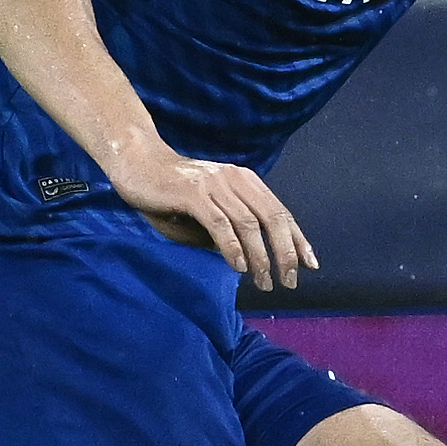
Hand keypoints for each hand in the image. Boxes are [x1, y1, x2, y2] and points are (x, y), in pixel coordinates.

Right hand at [108, 140, 318, 291]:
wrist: (136, 163)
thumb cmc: (170, 193)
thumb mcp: (206, 215)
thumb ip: (227, 232)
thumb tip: (248, 261)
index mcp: (245, 182)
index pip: (280, 212)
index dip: (297, 239)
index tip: (310, 264)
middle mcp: (236, 180)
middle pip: (272, 218)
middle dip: (286, 253)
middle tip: (290, 281)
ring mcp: (215, 185)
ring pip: (249, 224)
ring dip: (260, 257)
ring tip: (265, 282)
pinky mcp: (194, 193)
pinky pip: (221, 224)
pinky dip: (233, 248)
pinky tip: (239, 268)